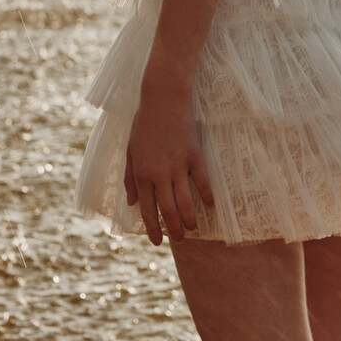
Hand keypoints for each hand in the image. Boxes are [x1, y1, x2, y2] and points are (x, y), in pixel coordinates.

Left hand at [124, 92, 214, 245]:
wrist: (163, 98)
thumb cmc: (144, 123)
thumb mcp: (130, 151)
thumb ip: (130, 178)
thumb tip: (132, 202)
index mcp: (141, 174)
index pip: (147, 210)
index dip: (152, 229)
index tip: (156, 242)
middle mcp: (159, 174)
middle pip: (168, 211)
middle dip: (173, 230)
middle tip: (178, 240)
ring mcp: (178, 166)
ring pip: (185, 201)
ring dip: (190, 219)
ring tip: (193, 229)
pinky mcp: (194, 156)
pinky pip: (202, 181)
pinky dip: (207, 195)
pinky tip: (210, 205)